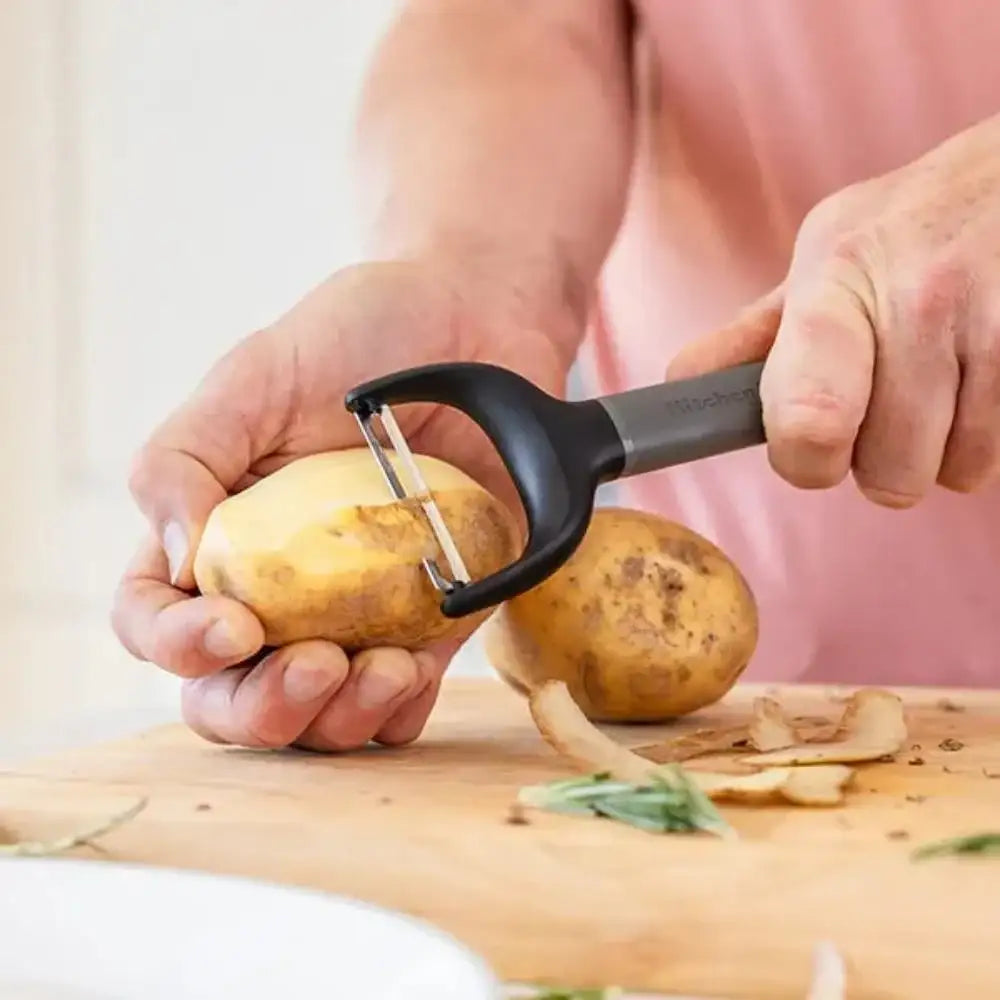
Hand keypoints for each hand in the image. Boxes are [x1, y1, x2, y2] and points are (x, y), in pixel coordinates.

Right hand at [112, 257, 573, 750]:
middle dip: (261, 707)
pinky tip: (416, 671)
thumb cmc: (357, 337)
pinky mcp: (429, 623)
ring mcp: (353, 614)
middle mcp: (277, 588)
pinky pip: (404, 702)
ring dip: (338, 719)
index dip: (176, 643)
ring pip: (319, 717)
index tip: (234, 625)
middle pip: (231, 694)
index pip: (154, 619)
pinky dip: (402, 708)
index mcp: (214, 534)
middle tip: (314, 669)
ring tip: (382, 670)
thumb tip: (178, 562)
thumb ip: (184, 458)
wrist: (473, 323)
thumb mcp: (252, 376)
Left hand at [666, 114, 999, 505]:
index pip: (810, 420)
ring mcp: (999, 326)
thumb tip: (680, 386)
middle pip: (890, 474)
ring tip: (949, 374)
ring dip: (948, 445)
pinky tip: (986, 373)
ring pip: (956, 473)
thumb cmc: (911, 228)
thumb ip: (755, 337)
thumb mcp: (825, 259)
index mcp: (838, 280)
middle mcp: (920, 300)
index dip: (807, 461)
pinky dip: (994, 433)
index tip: (813, 450)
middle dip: (887, 454)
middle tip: (895, 395)